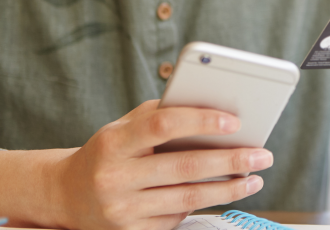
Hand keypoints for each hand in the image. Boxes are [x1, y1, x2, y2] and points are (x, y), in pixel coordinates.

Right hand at [52, 100, 271, 229]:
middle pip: (184, 167)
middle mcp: (114, 178)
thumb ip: (162, 115)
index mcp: (113, 142)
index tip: (236, 121)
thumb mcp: (123, 127)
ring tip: (254, 178)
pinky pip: (176, 217)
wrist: (66, 195)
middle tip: (263, 155)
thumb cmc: (109, 152)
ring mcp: (121, 211)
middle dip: (230, 160)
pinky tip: (221, 193)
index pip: (163, 125)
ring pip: (188, 198)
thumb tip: (215, 112)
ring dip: (228, 188)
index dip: (202, 121)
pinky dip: (202, 205)